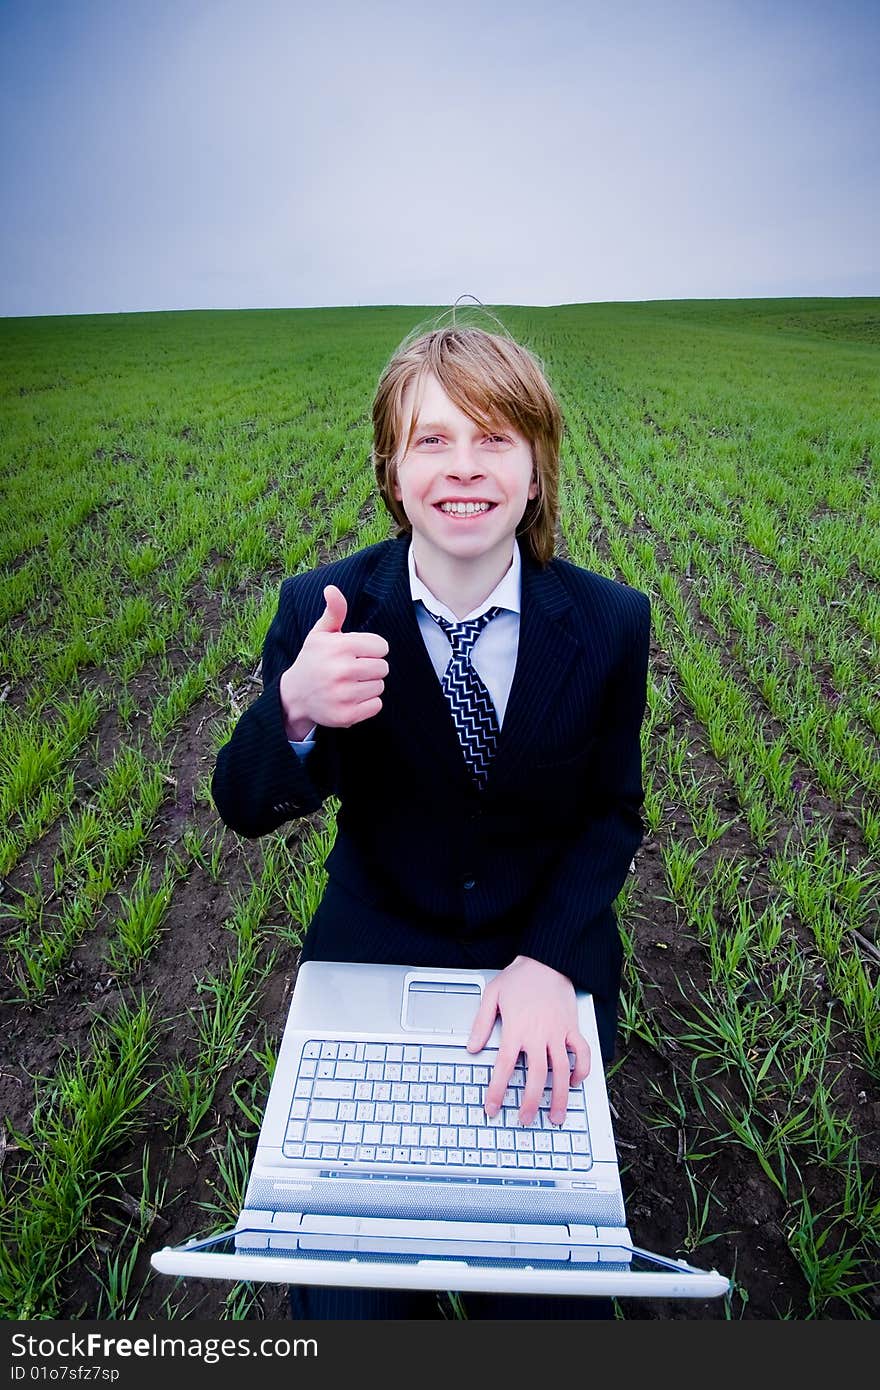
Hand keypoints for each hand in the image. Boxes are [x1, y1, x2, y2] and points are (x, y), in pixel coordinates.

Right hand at [279, 585, 388, 738]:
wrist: (294, 695)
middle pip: (383, 667)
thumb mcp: (320, 634)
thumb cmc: (313, 660)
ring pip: (380, 686)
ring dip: (368, 685)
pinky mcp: (347, 716)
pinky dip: (367, 703)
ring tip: (349, 684)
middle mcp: (342, 671)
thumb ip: (334, 611)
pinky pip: (376, 705)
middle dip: (371, 667)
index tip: (356, 653)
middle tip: (352, 670)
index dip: (371, 649)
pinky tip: (350, 698)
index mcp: (339, 647)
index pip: (382, 646)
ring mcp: (344, 695)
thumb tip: (332, 589)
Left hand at [467, 956, 589, 1125]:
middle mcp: (538, 1034)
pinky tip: (575, 1081)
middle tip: (526, 1120)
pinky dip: (582, 1069)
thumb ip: (481, 1023)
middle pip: (536, 1076)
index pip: (505, 1067)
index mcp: (516, 1029)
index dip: (498, 1091)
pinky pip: (582, 1053)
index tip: (493, 1109)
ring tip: (557, 1116)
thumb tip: (472, 1047)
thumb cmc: (519, 977)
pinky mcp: (572, 1028)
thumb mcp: (492, 995)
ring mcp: (558, 1032)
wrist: (548, 960)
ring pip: (562, 1071)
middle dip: (531, 1103)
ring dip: (560, 1096)